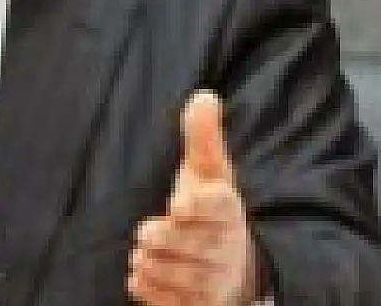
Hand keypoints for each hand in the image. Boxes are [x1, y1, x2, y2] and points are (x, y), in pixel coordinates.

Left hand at [128, 91, 258, 305]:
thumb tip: (203, 96)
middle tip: (152, 233)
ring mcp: (212, 283)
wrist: (235, 271)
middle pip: (181, 243)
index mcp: (228, 211)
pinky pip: (160, 298)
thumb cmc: (211, 213)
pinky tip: (145, 276)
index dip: (195, 207)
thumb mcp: (210, 173)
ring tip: (148, 254)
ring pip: (168, 273)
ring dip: (150, 263)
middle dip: (160, 238)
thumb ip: (204, 138)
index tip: (178, 206)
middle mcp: (226, 250)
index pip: (214, 207)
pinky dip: (147, 288)